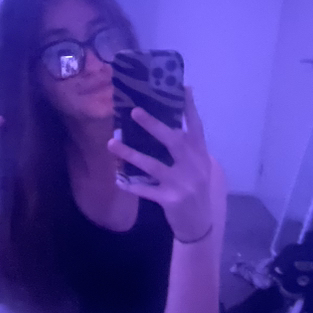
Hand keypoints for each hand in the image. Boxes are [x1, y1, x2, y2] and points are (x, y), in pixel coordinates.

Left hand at [107, 87, 213, 242]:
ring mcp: (182, 184)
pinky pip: (146, 191)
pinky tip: (118, 180)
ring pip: (153, 165)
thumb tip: (166, 125)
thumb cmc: (195, 190)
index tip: (182, 88)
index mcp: (200, 155)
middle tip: (134, 111)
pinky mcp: (171, 200)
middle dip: (154, 125)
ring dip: (131, 154)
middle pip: (173, 141)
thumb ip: (187, 149)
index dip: (189, 108)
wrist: (200, 224)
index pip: (196, 127)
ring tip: (111, 144)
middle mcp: (193, 166)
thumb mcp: (198, 167)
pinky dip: (132, 185)